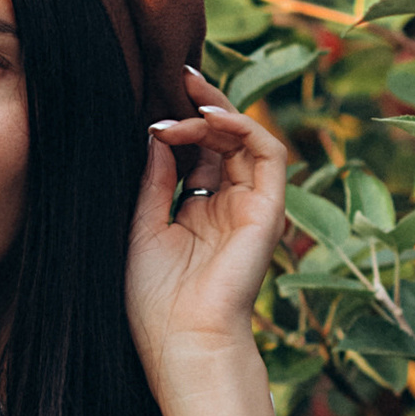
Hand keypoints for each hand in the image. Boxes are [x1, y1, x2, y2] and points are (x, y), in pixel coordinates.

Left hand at [125, 90, 287, 389]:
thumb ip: (155, 180)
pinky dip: (243, 126)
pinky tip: (209, 118)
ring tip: (186, 94)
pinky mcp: (270, 210)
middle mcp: (229, 207)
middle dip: (203, 105)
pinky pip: (269, 153)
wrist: (182, 340)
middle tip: (177, 75)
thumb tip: (156, 134)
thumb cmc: (155, 301)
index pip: (199, 153)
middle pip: (225, 140)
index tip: (152, 101)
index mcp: (199, 213)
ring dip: (218, 111)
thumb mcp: (144, 227)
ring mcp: (252, 207)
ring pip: (248, 139)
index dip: (182, 122)